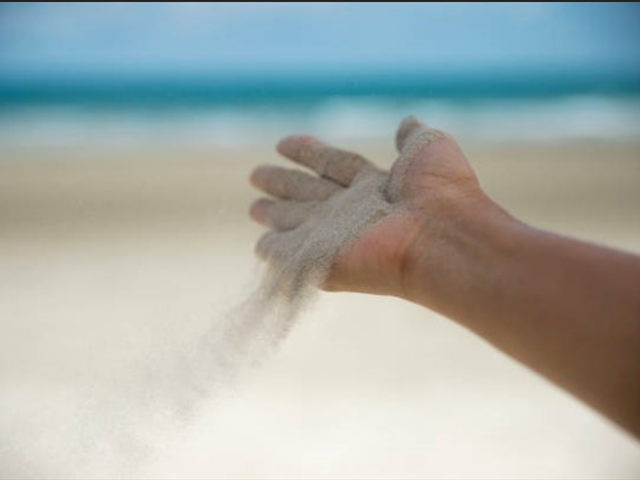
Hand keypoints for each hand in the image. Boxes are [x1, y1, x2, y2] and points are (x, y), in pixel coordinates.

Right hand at [249, 116, 493, 298]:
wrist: (439, 237)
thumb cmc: (440, 192)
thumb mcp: (429, 148)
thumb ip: (412, 136)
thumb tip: (406, 121)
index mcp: (373, 185)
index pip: (333, 164)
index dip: (308, 153)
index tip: (283, 143)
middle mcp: (352, 210)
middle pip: (309, 192)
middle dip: (282, 183)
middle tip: (255, 176)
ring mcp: (338, 237)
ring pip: (297, 222)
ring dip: (275, 215)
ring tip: (254, 208)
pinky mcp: (325, 262)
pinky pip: (292, 256)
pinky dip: (276, 252)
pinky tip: (262, 247)